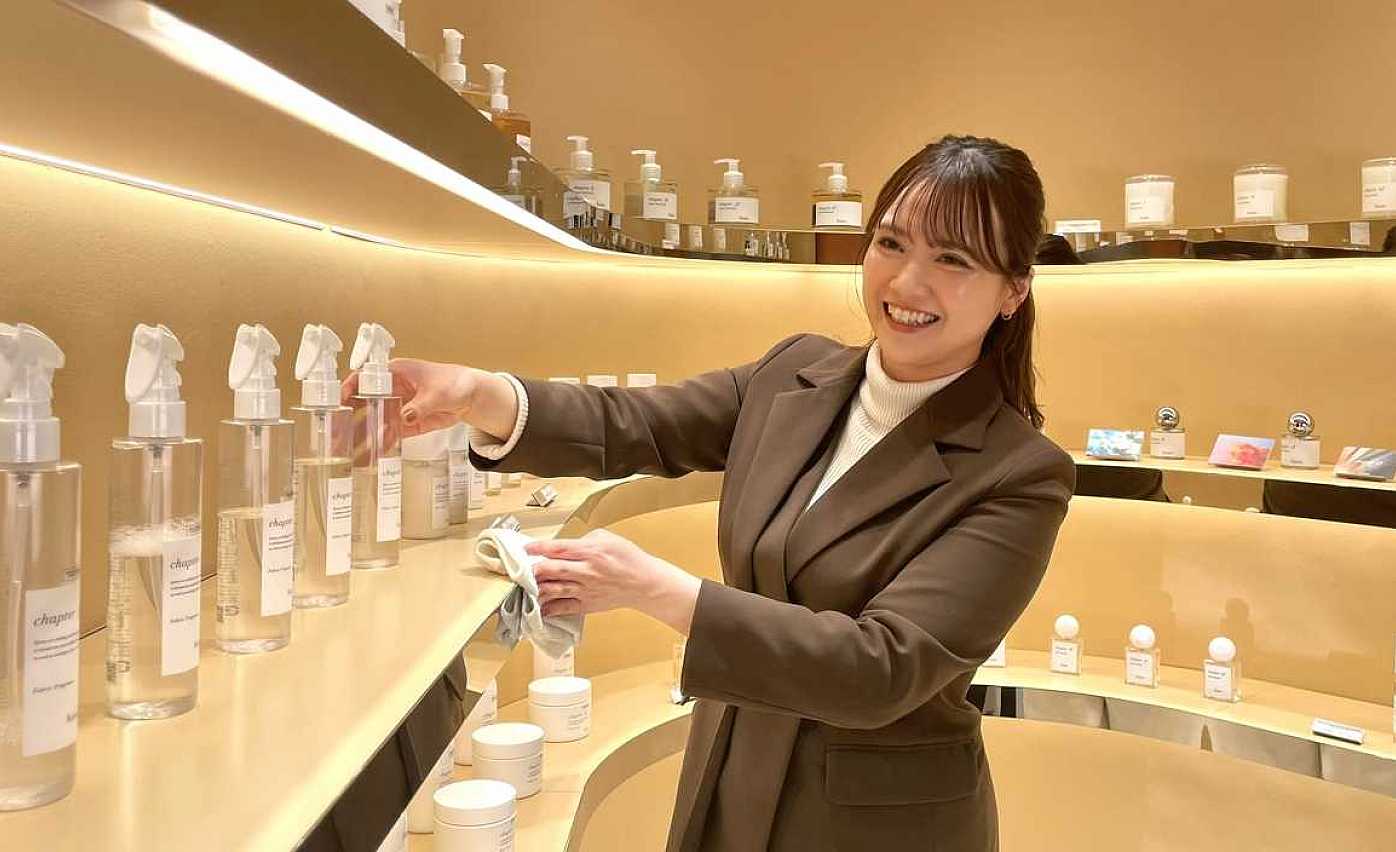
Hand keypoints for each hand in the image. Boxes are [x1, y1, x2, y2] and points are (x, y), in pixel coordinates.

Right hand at [340, 358, 478, 437]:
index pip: (366, 376)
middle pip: (365, 400)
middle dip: (350, 415)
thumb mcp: (438, 393)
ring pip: (376, 419)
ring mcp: (399, 406)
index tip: (340, 400)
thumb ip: (420, 406)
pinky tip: (374, 452)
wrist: (471, 396)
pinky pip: (392, 432)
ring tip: (350, 447)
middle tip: (337, 429)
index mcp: (397, 372)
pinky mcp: (408, 422)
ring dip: (364, 433)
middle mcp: (393, 389)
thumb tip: (404, 417)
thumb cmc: (455, 383)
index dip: (350, 387)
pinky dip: (383, 442)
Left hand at [528, 529, 701, 633]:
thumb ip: (583, 540)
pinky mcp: (586, 604)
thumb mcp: (607, 538)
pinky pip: (563, 608)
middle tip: (518, 569)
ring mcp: (585, 590)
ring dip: (536, 588)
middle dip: (533, 570)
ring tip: (522, 587)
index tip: (525, 549)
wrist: (644, 583)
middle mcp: (586, 571)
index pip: (559, 549)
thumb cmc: (628, 558)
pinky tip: (536, 608)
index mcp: (591, 551)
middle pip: (553, 570)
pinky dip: (548, 609)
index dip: (539, 548)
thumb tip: (564, 547)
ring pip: (555, 589)